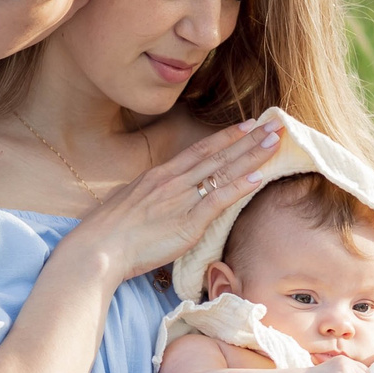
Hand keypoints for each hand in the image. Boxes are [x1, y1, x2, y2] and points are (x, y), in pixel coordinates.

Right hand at [62, 112, 281, 281]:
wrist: (98, 249)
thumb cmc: (106, 232)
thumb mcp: (127, 203)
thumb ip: (146, 196)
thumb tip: (152, 196)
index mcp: (159, 176)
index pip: (199, 150)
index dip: (226, 137)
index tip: (247, 125)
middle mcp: (173, 181)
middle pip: (218, 155)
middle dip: (248, 138)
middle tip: (274, 123)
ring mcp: (181, 200)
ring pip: (224, 171)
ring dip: (252, 155)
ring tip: (275, 141)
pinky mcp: (188, 223)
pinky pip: (219, 200)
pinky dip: (240, 186)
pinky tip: (259, 176)